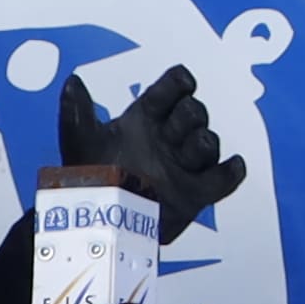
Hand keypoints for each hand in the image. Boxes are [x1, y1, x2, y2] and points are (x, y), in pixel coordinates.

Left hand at [61, 64, 246, 220]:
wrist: (97, 222)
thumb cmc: (90, 177)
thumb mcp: (80, 141)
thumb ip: (76, 110)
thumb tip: (72, 80)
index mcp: (146, 118)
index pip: (174, 86)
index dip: (180, 83)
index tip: (181, 85)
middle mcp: (169, 138)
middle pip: (195, 112)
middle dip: (189, 117)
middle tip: (170, 135)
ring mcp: (185, 165)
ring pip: (209, 142)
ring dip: (201, 145)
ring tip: (185, 157)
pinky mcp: (197, 193)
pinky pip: (225, 178)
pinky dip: (231, 172)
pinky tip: (230, 166)